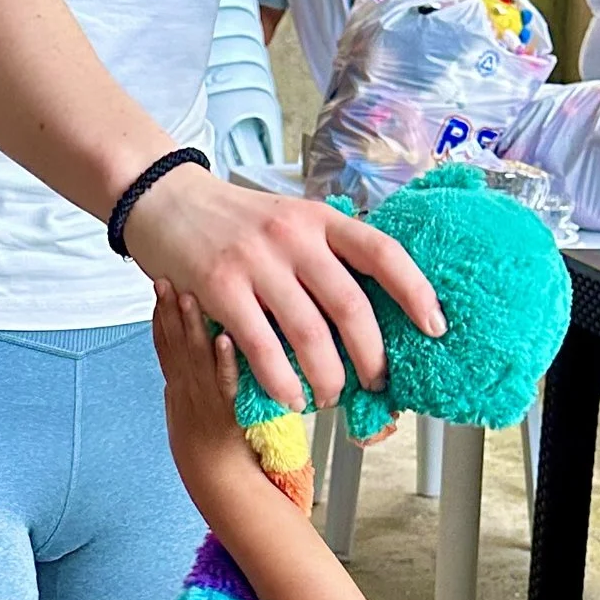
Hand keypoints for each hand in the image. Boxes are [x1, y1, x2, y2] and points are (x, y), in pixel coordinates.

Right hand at [121, 166, 442, 411]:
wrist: (165, 201)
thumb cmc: (234, 222)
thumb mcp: (290, 220)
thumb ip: (326, 253)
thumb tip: (373, 308)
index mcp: (320, 219)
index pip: (383, 253)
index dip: (416, 292)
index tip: (435, 327)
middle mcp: (294, 236)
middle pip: (351, 305)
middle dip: (372, 355)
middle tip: (377, 381)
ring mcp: (256, 261)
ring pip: (309, 334)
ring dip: (328, 376)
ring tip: (330, 396)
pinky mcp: (220, 287)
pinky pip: (261, 347)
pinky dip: (281, 381)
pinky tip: (290, 397)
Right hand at [153, 285, 260, 527]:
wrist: (225, 497)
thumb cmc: (219, 456)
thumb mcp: (196, 415)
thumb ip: (198, 384)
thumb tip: (203, 353)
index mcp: (179, 394)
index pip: (164, 349)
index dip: (159, 317)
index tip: (158, 286)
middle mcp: (187, 397)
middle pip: (173, 348)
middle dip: (167, 310)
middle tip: (163, 276)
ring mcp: (205, 407)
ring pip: (195, 362)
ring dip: (190, 326)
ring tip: (187, 293)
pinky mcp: (228, 419)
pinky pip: (225, 387)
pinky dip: (224, 362)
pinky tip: (225, 337)